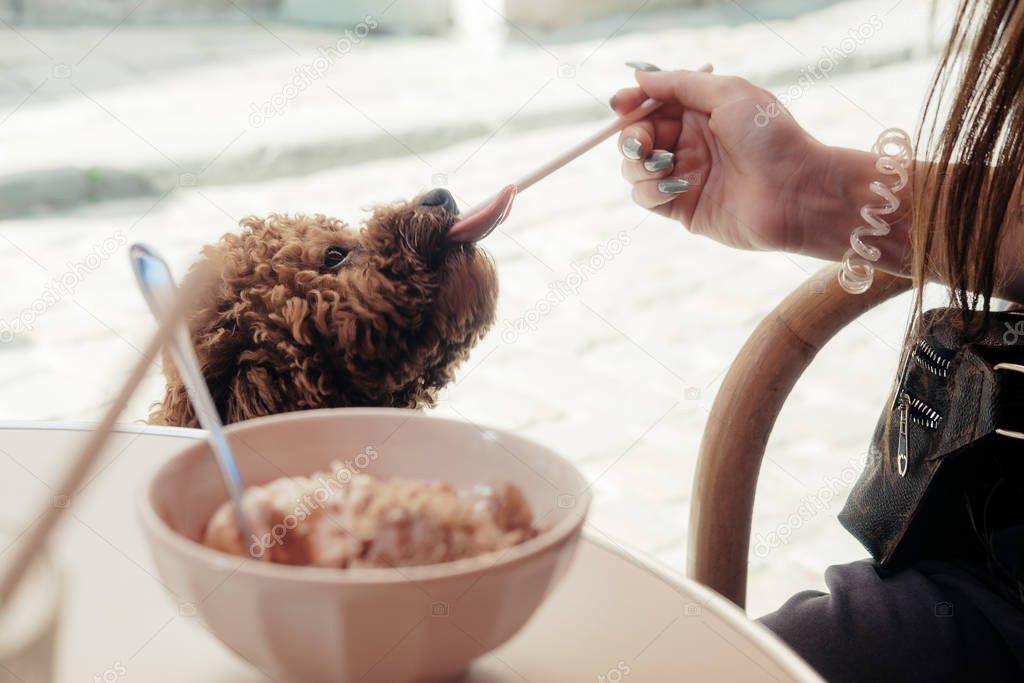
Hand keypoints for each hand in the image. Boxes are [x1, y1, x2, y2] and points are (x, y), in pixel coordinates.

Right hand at [612, 64, 827, 252]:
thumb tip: (639, 79)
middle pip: (637, 136)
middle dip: (632, 136)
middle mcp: (689, 143)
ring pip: (635, 168)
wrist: (796, 191)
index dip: (631, 104)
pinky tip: (673, 186)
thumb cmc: (771, 137)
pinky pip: (644, 197)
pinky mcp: (682, 208)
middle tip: (644, 142)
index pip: (651, 105)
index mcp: (700, 113)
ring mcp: (684, 176)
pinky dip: (648, 190)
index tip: (621, 105)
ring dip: (639, 164)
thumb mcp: (728, 93)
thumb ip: (680, 84)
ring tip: (664, 164)